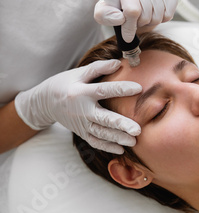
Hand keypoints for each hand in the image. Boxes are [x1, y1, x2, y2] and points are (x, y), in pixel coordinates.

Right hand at [14, 60, 141, 153]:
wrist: (46, 102)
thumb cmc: (66, 84)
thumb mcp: (79, 73)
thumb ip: (98, 68)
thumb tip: (118, 62)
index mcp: (81, 92)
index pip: (103, 90)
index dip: (120, 89)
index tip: (138, 88)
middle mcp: (81, 110)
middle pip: (103, 118)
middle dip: (121, 124)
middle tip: (137, 130)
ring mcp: (81, 123)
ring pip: (101, 133)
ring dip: (117, 138)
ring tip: (134, 141)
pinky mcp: (81, 132)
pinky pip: (95, 141)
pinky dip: (107, 147)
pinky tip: (121, 149)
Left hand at [94, 0, 178, 41]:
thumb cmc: (118, 3)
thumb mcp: (104, 9)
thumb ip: (104, 15)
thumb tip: (119, 19)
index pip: (132, 10)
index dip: (129, 26)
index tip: (126, 36)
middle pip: (145, 17)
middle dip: (139, 23)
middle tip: (134, 18)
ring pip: (158, 18)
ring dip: (150, 22)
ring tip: (144, 14)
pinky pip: (168, 16)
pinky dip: (161, 19)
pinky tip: (154, 10)